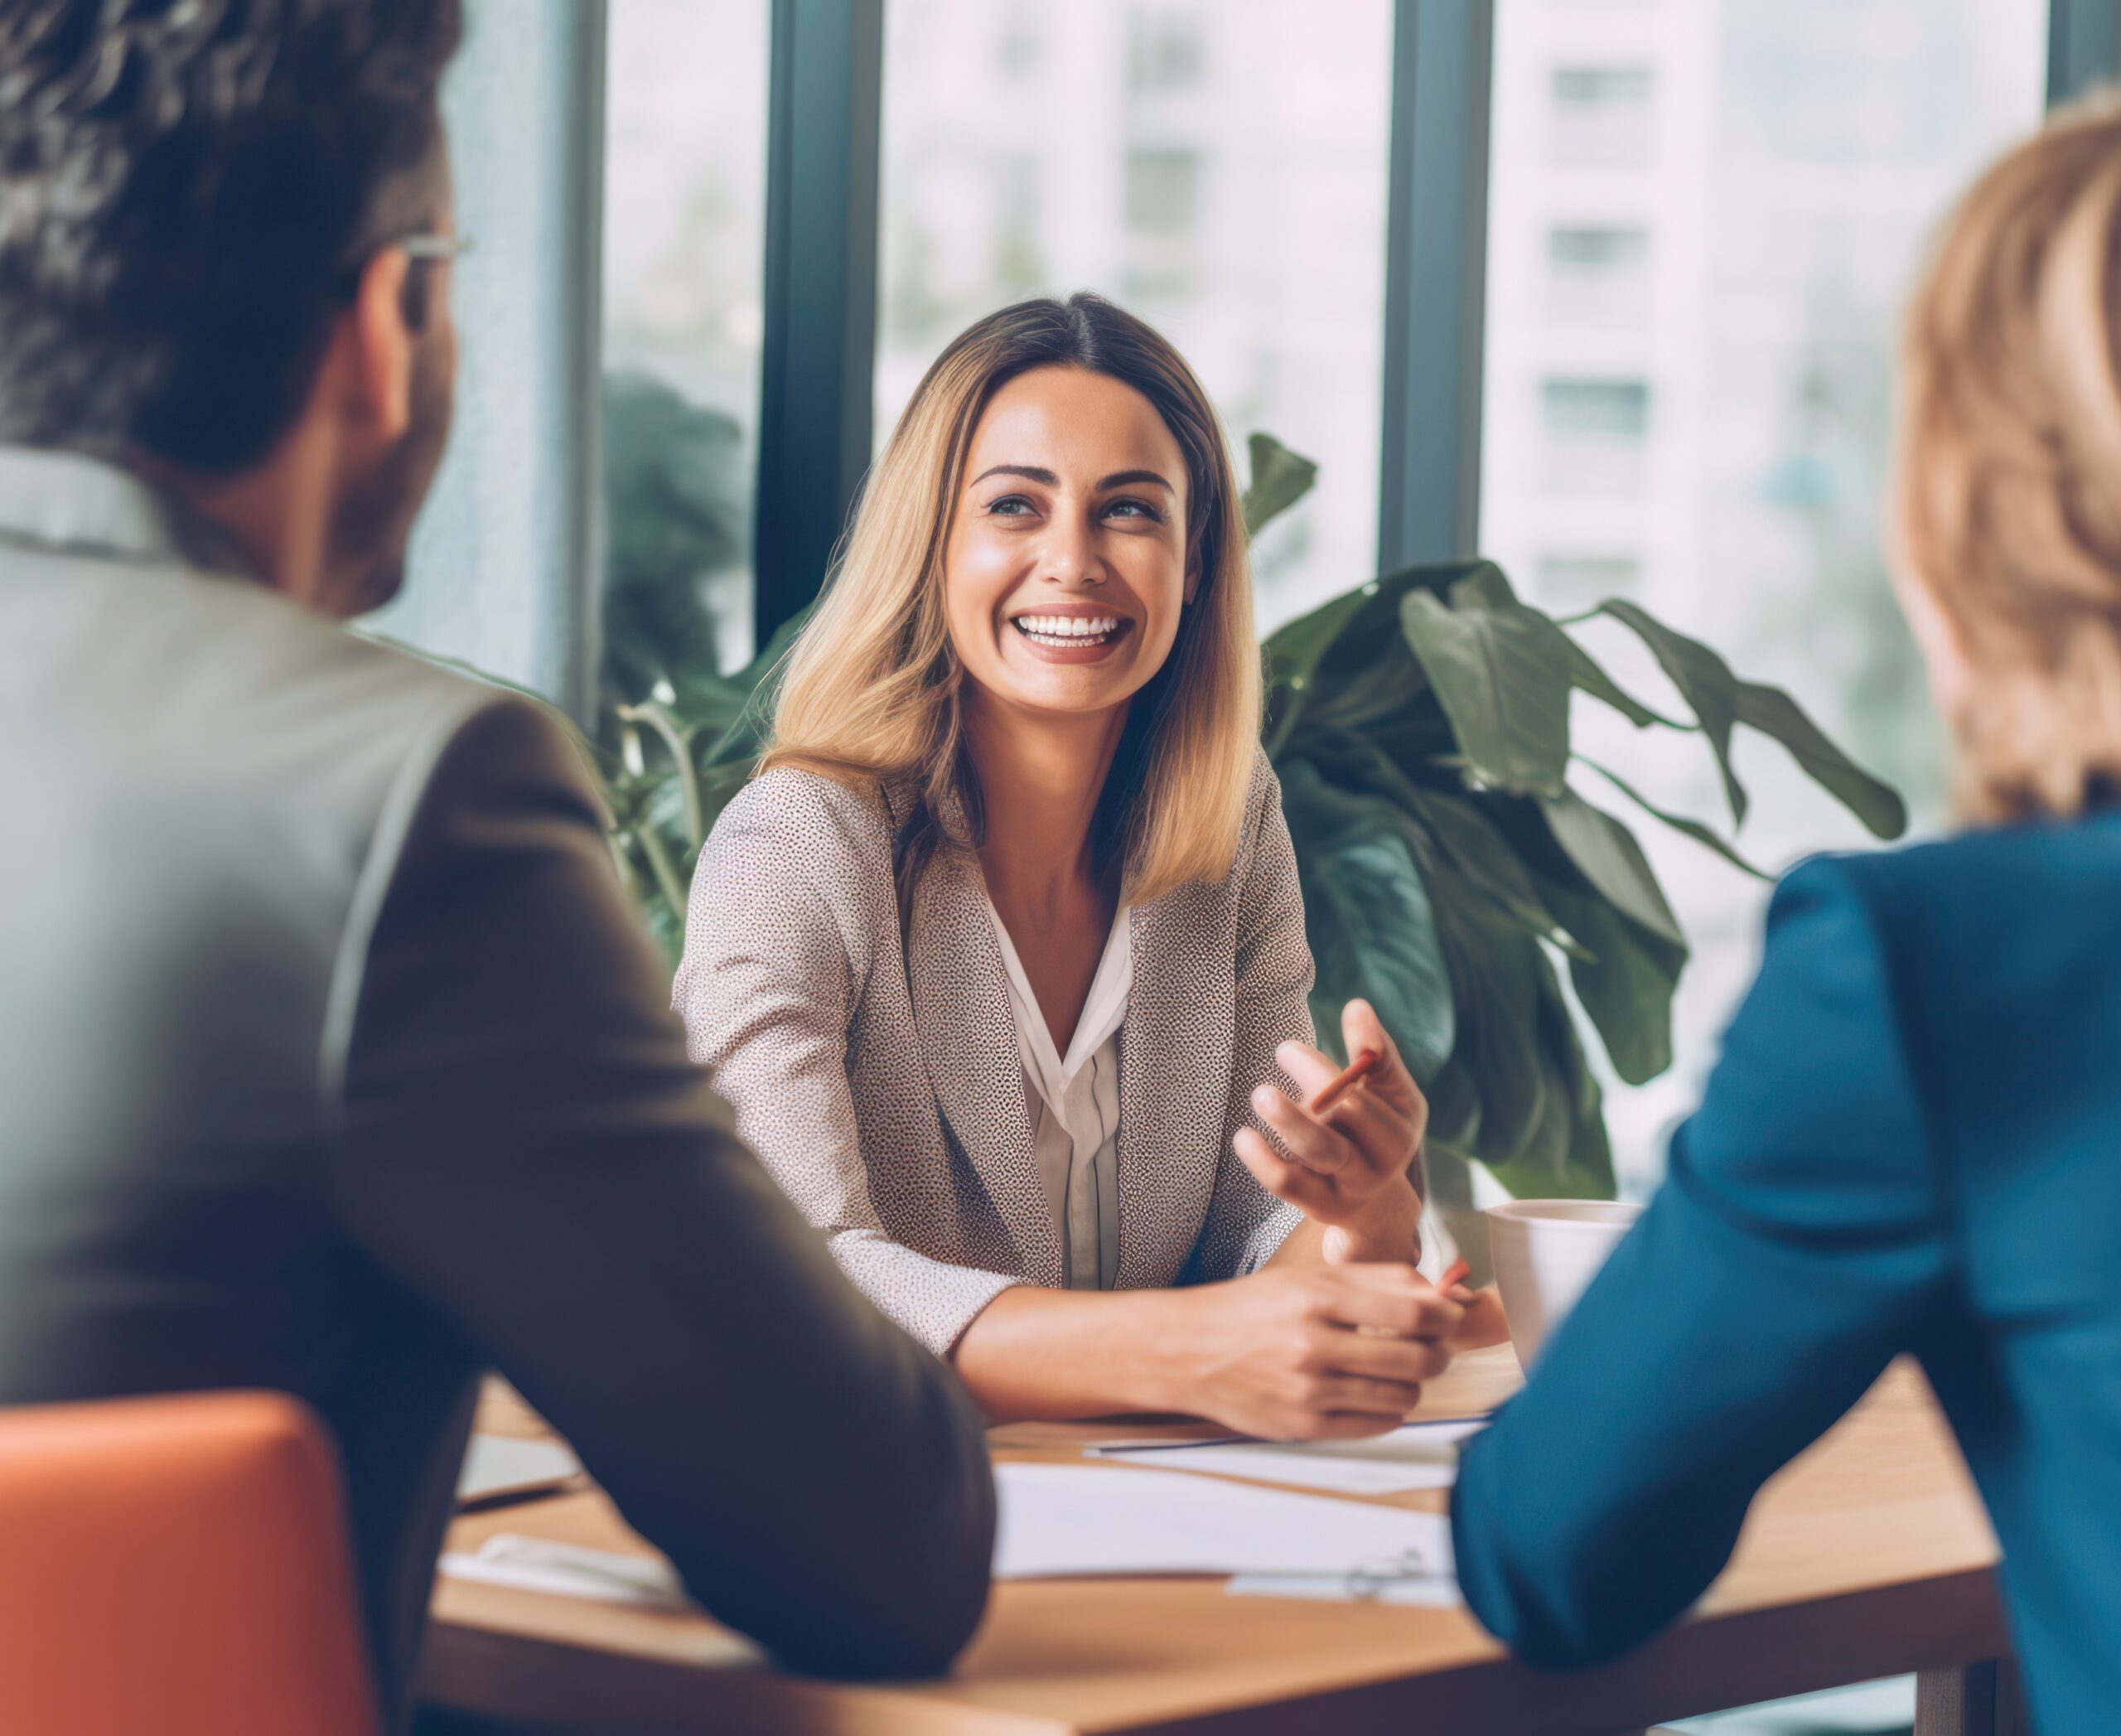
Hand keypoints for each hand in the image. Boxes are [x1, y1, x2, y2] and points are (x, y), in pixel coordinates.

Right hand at [1147, 1263, 1462, 1440]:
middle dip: (1438, 1352)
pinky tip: (1373, 1392)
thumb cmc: (1250, 1310)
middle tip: (1432, 1346)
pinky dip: (1388, 1409)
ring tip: (1397, 1369)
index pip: (1413, 1313)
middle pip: (1416, 1359)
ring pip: (1402, 1395)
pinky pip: (1377, 1424)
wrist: (1189, 1351)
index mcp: (1316, 1298)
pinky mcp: (1304, 1426)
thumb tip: (1437, 1294)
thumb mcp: (1309, 1278)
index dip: (1446, 1317)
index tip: (1449, 1316)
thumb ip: (1376, 1281)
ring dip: (1413, 1382)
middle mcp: (1313, 1345)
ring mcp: (1309, 1391)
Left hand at [1235, 999, 1428, 1264]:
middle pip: (1347, 1111)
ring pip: (1319, 1149)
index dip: (1354, 1049)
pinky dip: (1263, 1160)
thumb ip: (1375, 1055)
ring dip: (1289, 1117)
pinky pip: (1288, 1182)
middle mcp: (1382, 1158)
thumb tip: (1357, 1006)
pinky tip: (1243, 1137)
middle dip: (1314, 1076)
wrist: (1374, 1208)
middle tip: (1285, 1049)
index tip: (1325, 1024)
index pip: (1375, 1080)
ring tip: (1262, 1094)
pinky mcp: (1318, 1205)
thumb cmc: (1375, 1134)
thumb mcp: (1388, 1098)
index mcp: (1401, 1124)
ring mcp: (1350, 1184)